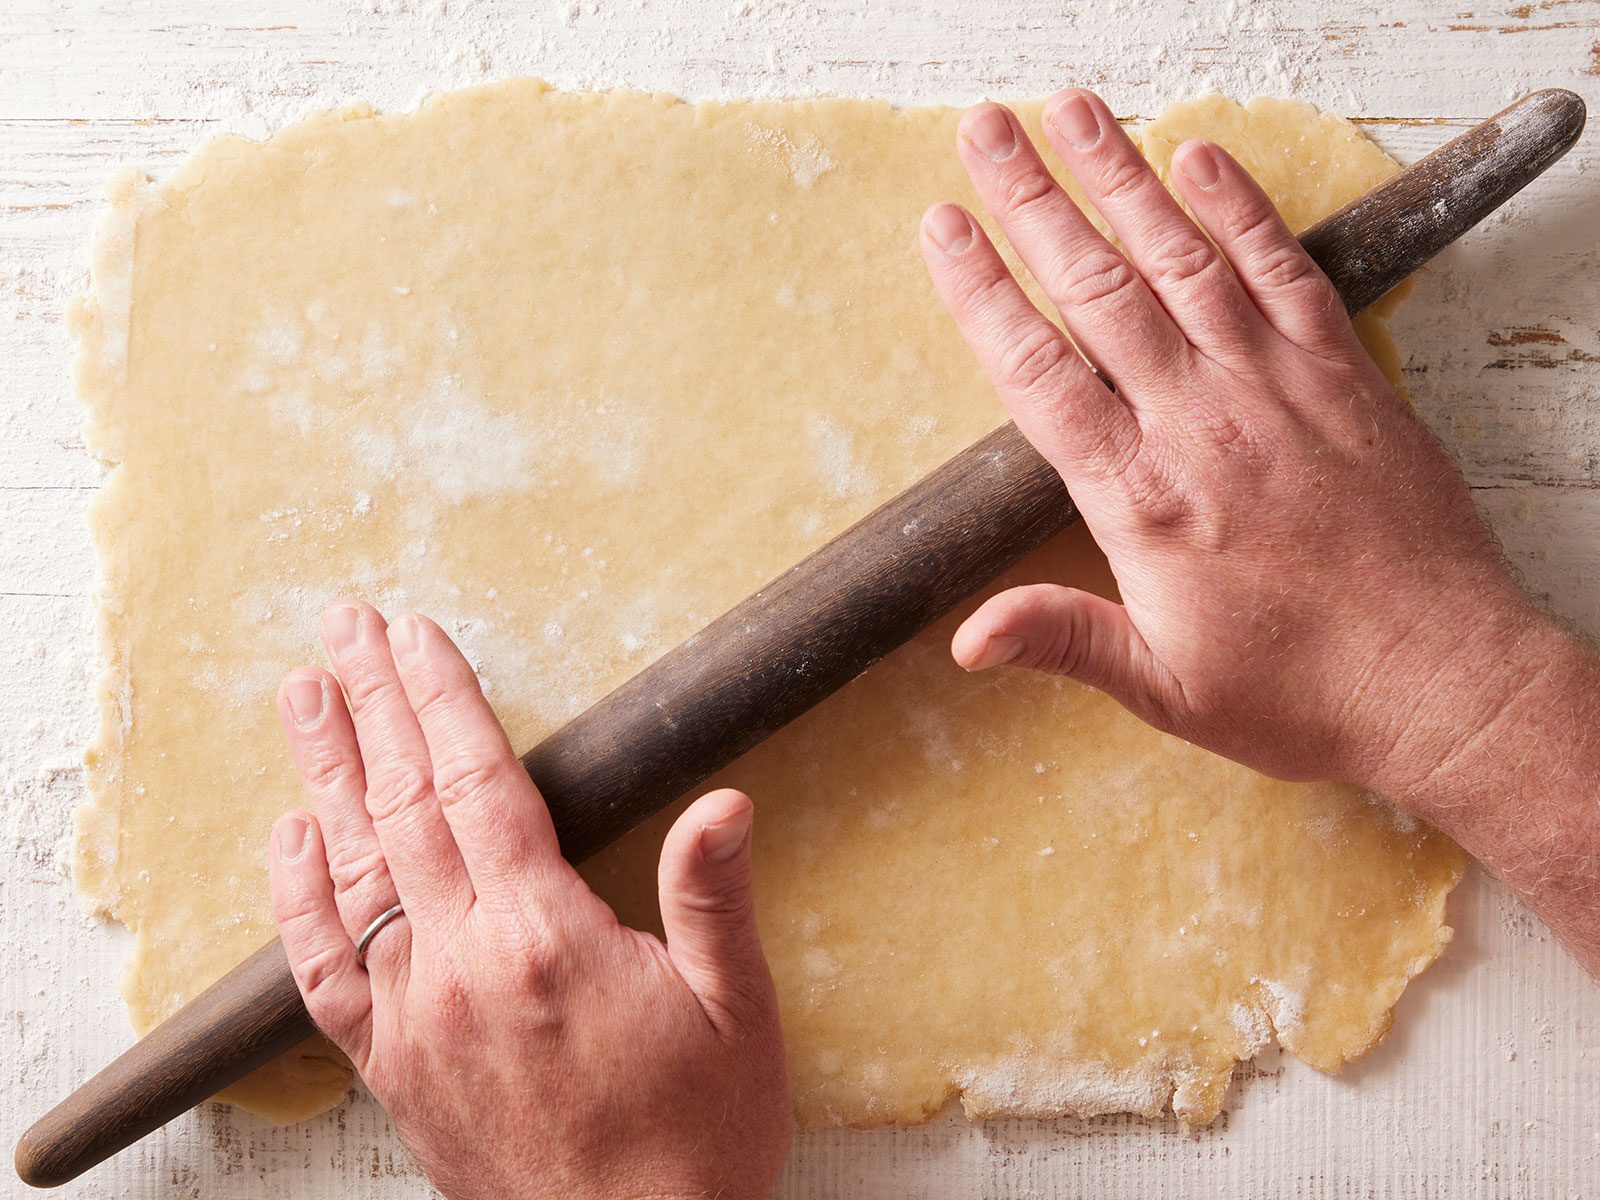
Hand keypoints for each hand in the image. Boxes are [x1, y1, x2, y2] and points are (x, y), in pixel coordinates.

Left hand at [267, 602, 791, 1199]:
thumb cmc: (695, 1142)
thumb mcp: (737, 1014)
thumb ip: (712, 899)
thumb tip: (723, 802)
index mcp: (545, 939)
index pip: (479, 785)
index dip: (444, 700)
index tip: (415, 635)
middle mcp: (462, 968)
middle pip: (404, 804)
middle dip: (372, 703)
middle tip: (345, 625)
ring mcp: (415, 1018)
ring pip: (353, 869)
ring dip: (324, 772)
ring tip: (302, 694)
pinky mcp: (393, 1067)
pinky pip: (324, 971)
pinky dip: (296, 899)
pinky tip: (288, 839)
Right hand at [918, 89, 1551, 798]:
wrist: (1445, 683)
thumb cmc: (1303, 693)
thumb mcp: (1165, 687)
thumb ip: (1063, 640)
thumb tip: (965, 638)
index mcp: (1145, 500)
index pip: (1039, 373)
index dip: (983, 292)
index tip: (943, 227)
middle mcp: (1205, 425)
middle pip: (1100, 289)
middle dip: (1034, 200)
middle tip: (985, 131)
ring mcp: (1279, 389)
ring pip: (1185, 260)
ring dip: (1123, 177)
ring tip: (1072, 112)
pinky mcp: (1345, 376)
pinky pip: (1285, 272)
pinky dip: (1242, 209)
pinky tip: (1200, 157)